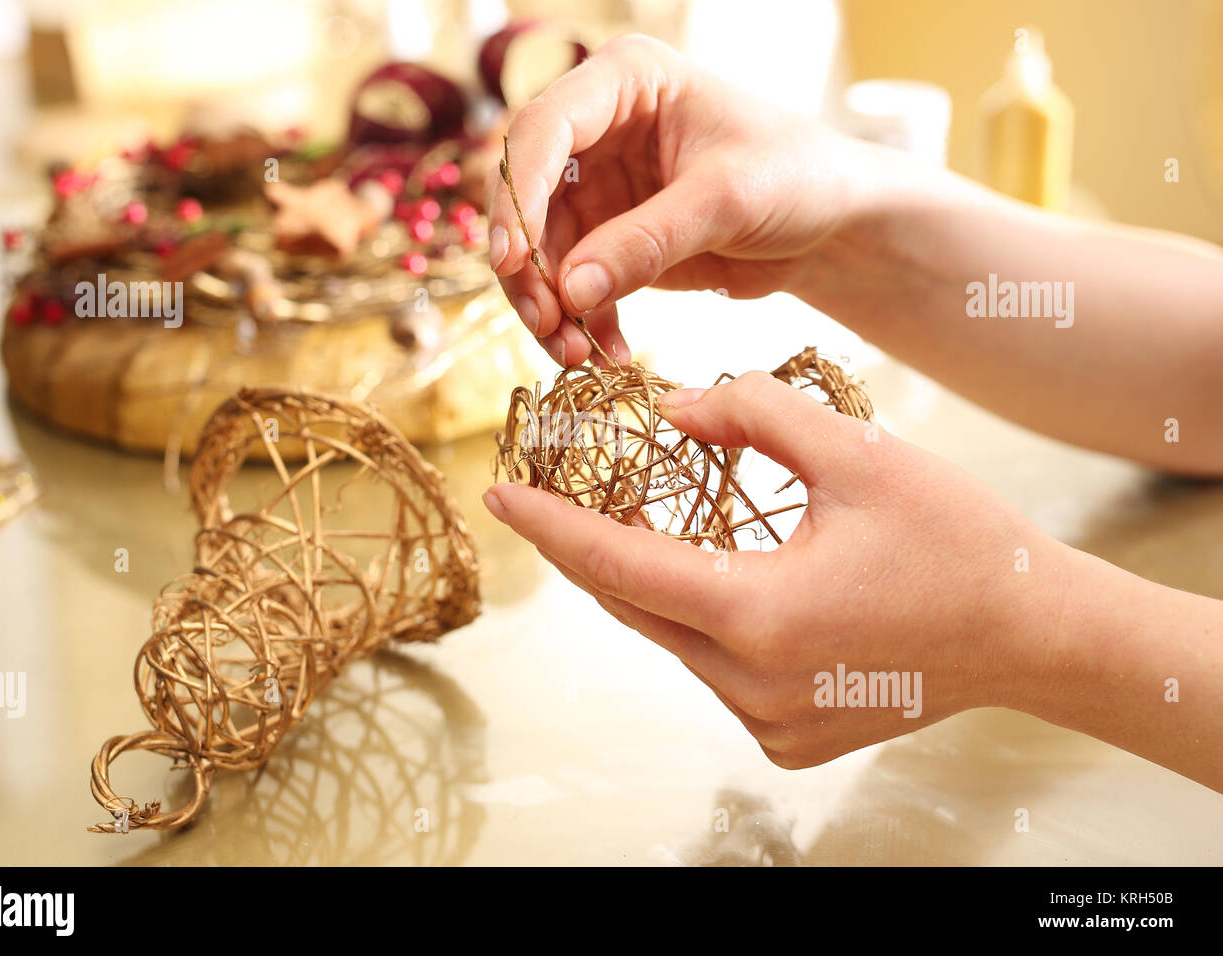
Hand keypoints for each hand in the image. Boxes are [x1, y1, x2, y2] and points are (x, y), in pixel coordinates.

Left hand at [482, 372, 1067, 767]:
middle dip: (587, 551)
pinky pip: (710, 669)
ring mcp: (766, 722)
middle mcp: (749, 683)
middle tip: (549, 500)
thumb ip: (754, 416)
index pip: (619, 563)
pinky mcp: (785, 738)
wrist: (1032, 635)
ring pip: (670, 639)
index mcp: (758, 614)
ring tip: (631, 526)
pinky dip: (696, 622)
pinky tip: (714, 580)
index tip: (499, 493)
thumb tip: (673, 410)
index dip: (552, 525)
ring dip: (646, 584)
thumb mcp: (858, 453)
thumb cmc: (955, 539)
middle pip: (634, 606)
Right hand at [487, 34, 880, 367]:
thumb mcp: (726, 200)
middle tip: (546, 324)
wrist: (832, 224)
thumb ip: (647, 241)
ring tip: (576, 355)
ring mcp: (599, 186)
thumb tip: (571, 291)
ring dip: (551, 307)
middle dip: (528, 267)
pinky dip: (581, 323)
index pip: (544, 128)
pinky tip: (605, 355)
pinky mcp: (609, 238)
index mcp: (626, 80)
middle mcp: (599, 128)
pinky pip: (573, 284)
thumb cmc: (797, 177)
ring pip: (541, 250)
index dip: (518, 195)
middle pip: (527, 195)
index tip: (514, 260)